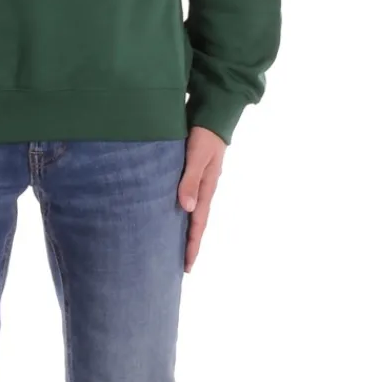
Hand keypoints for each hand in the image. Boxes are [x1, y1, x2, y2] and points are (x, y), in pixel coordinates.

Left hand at [177, 126, 225, 272]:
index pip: (198, 224)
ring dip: (182, 228)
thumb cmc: (205, 135)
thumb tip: (187, 209)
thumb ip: (191, 180)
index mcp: (206, 189)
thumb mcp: (197, 157)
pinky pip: (185, 195)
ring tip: (171, 244)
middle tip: (177, 266)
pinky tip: (169, 211)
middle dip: (188, 243)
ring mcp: (198, 180)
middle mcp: (203, 188)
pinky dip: (179, 209)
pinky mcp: (191, 170)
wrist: (213, 114)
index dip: (192, 245)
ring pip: (190, 210)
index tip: (186, 267)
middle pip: (195, 222)